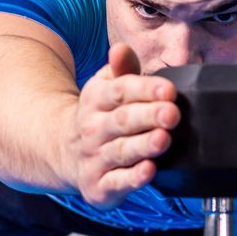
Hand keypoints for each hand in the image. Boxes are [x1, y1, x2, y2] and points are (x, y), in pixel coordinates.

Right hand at [67, 43, 178, 208]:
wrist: (64, 152)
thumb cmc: (101, 116)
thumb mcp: (106, 87)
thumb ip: (122, 70)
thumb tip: (121, 49)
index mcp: (96, 99)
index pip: (120, 90)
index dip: (145, 89)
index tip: (169, 90)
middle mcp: (93, 129)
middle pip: (123, 121)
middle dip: (148, 116)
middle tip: (172, 113)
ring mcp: (95, 158)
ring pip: (122, 151)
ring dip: (143, 146)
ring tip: (162, 139)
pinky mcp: (100, 186)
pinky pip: (117, 182)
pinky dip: (133, 178)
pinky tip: (148, 170)